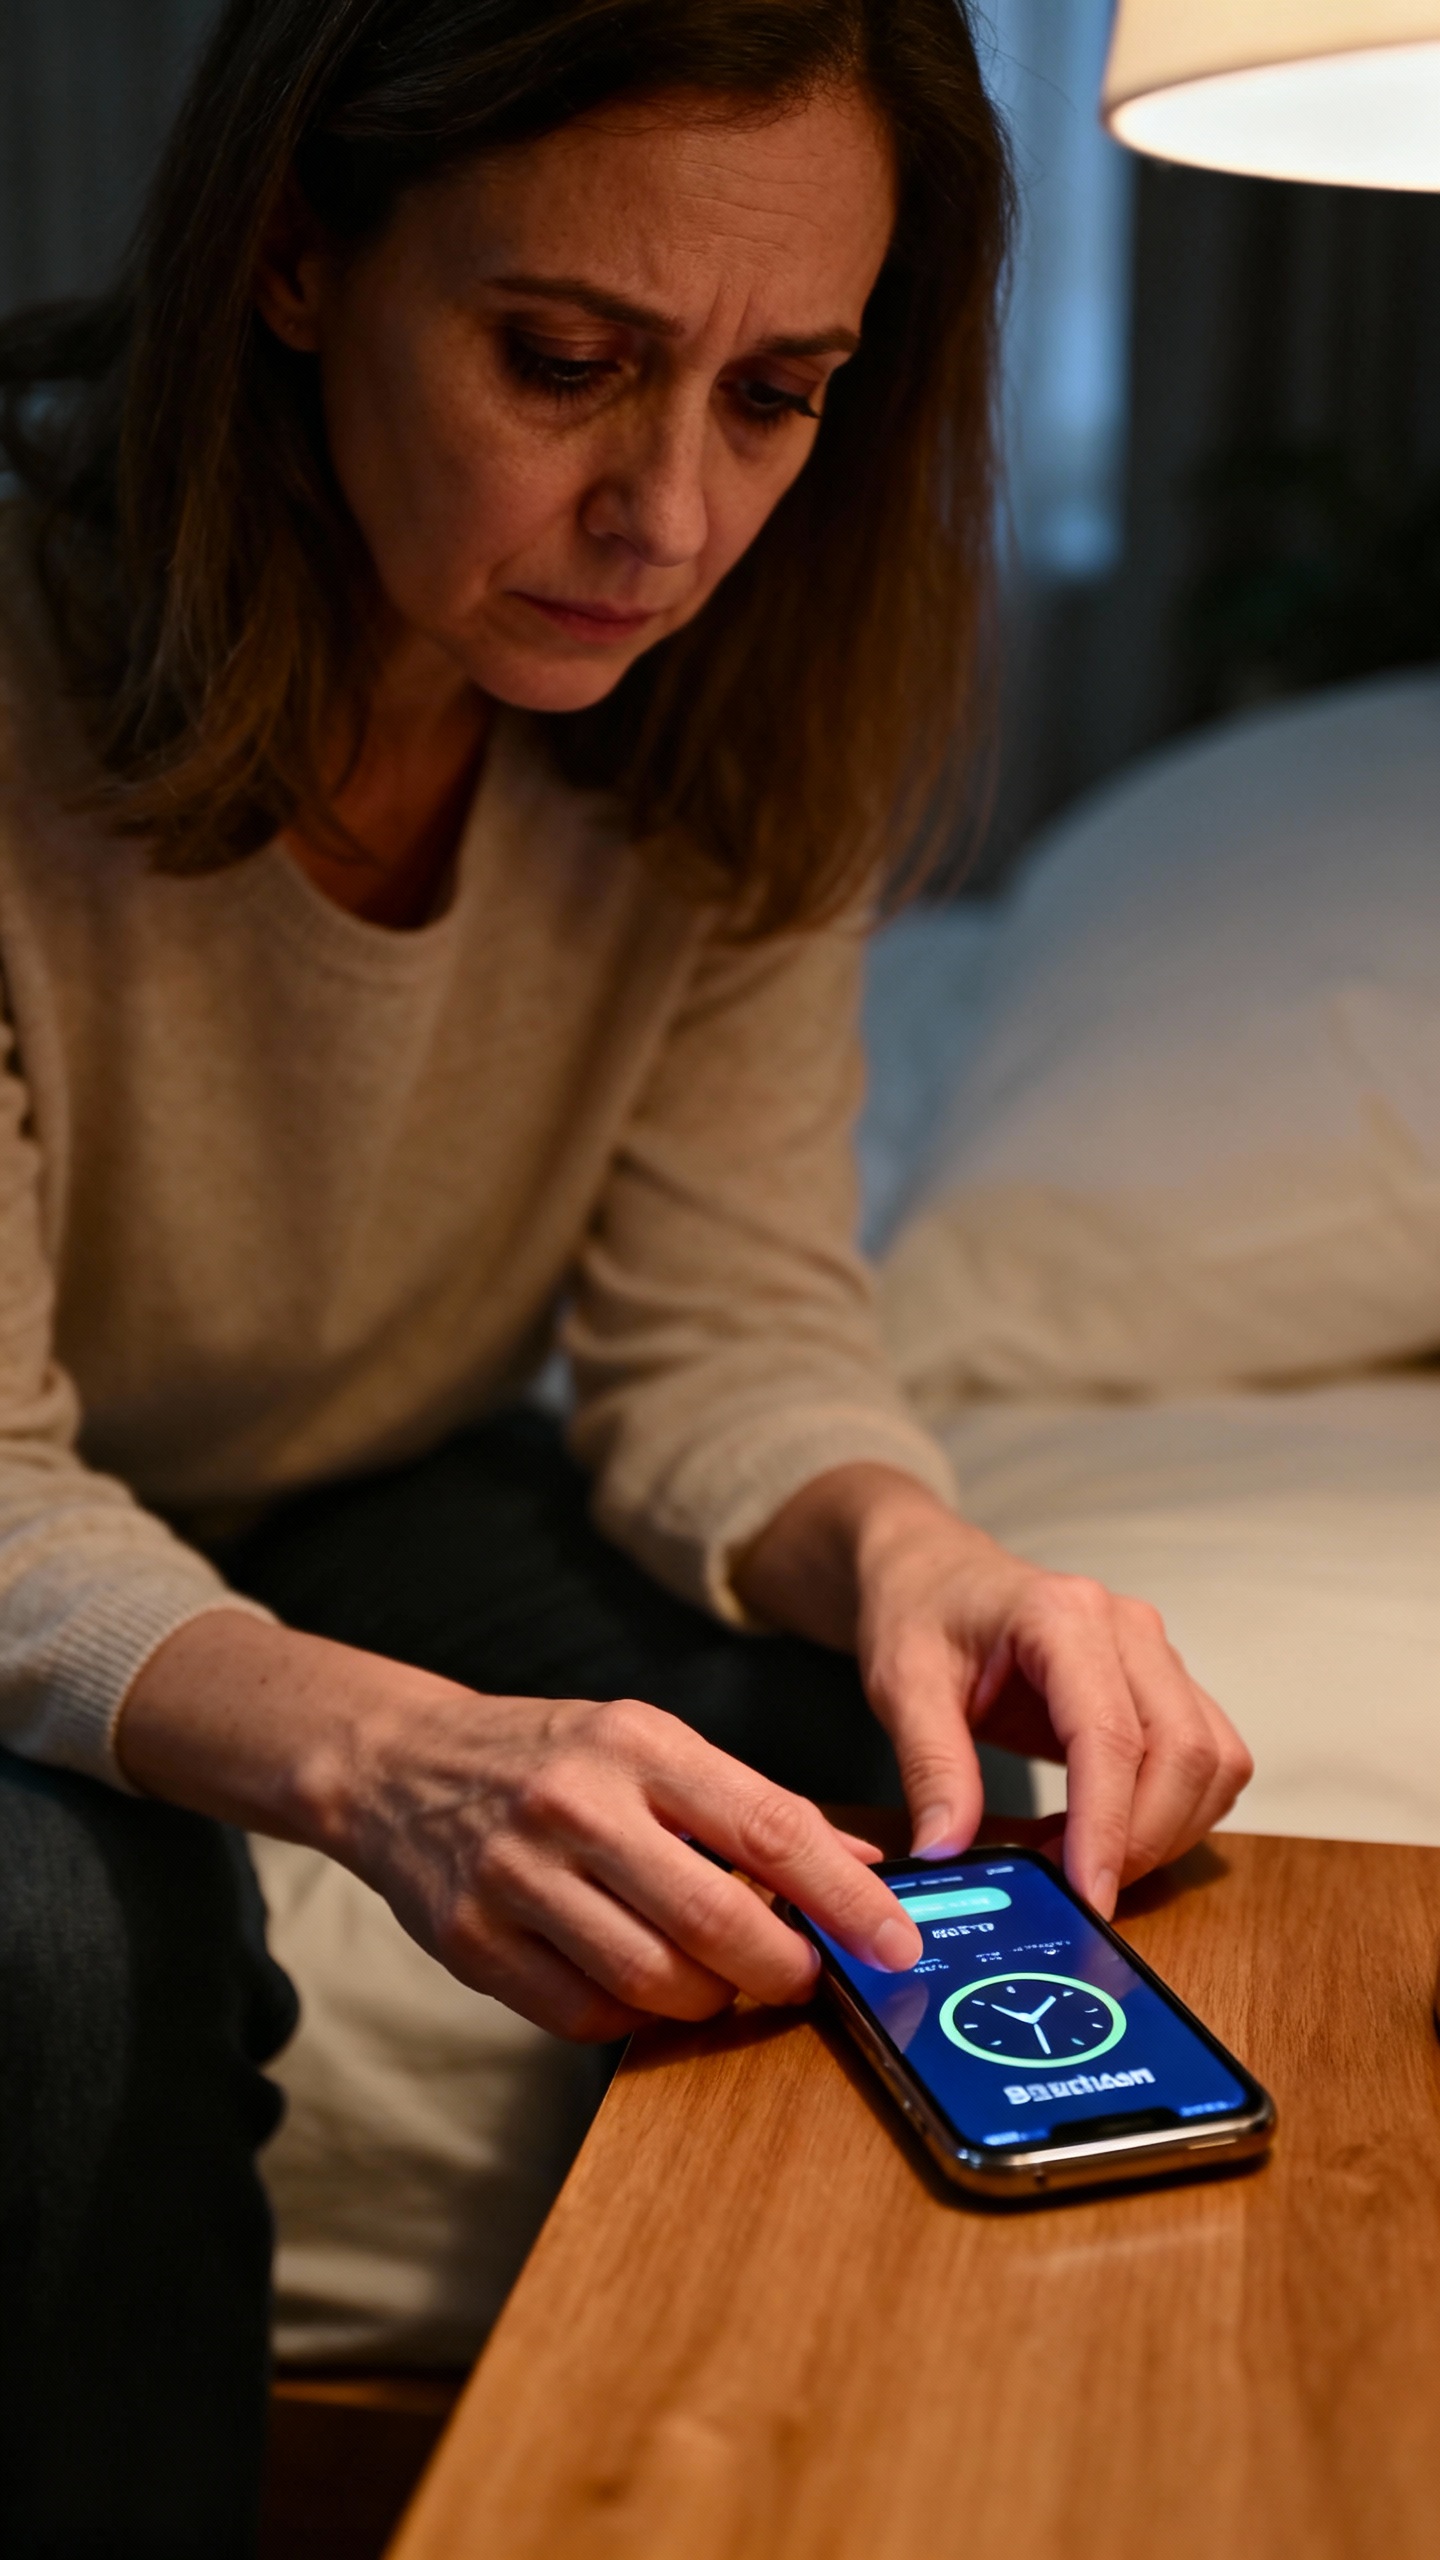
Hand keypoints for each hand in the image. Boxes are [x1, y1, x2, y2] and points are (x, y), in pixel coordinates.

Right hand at [118, 1615, 923, 2040]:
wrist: (401, 1765)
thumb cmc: (552, 1757)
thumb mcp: (651, 1746)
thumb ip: (751, 1807)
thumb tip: (865, 1871)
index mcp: (637, 1745)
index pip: (769, 1828)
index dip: (845, 1897)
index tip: (897, 1941)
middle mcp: (577, 1806)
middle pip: (717, 1921)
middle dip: (784, 1968)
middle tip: (803, 1975)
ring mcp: (517, 1878)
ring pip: (655, 1981)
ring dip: (708, 1999)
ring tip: (715, 1976)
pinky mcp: (474, 1943)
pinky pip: (586, 2016)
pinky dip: (631, 2017)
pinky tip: (636, 1982)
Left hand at [735, 1465, 1253, 1917]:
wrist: (937, 1574)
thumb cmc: (919, 1614)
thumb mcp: (902, 1686)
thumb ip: (931, 1767)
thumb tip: (947, 1851)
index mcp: (1062, 1617)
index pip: (1111, 1736)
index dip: (1107, 1827)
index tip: (1087, 1897)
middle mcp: (1128, 1629)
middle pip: (1184, 1752)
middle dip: (1143, 1840)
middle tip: (1078, 1893)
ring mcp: (1157, 1654)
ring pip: (1212, 1761)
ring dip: (1166, 1831)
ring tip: (1083, 1862)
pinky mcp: (1166, 1684)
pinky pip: (1209, 1759)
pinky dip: (1174, 1812)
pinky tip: (1104, 1831)